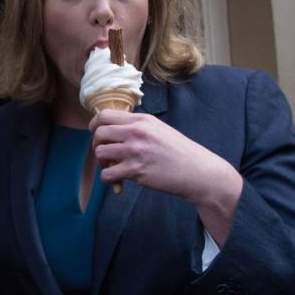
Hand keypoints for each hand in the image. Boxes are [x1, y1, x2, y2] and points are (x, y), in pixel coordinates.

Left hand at [89, 110, 242, 243]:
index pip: (104, 115)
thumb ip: (137, 127)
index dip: (94, 126)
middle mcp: (137, 132)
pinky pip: (107, 174)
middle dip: (96, 145)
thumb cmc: (179, 153)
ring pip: (99, 153)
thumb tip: (111, 130)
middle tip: (105, 154)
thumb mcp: (159, 130)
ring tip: (112, 167)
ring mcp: (136, 151)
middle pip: (98, 133)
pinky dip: (108, 179)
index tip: (97, 135)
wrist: (199, 172)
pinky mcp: (136, 170)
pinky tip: (118, 180)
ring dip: (101, 162)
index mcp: (142, 120)